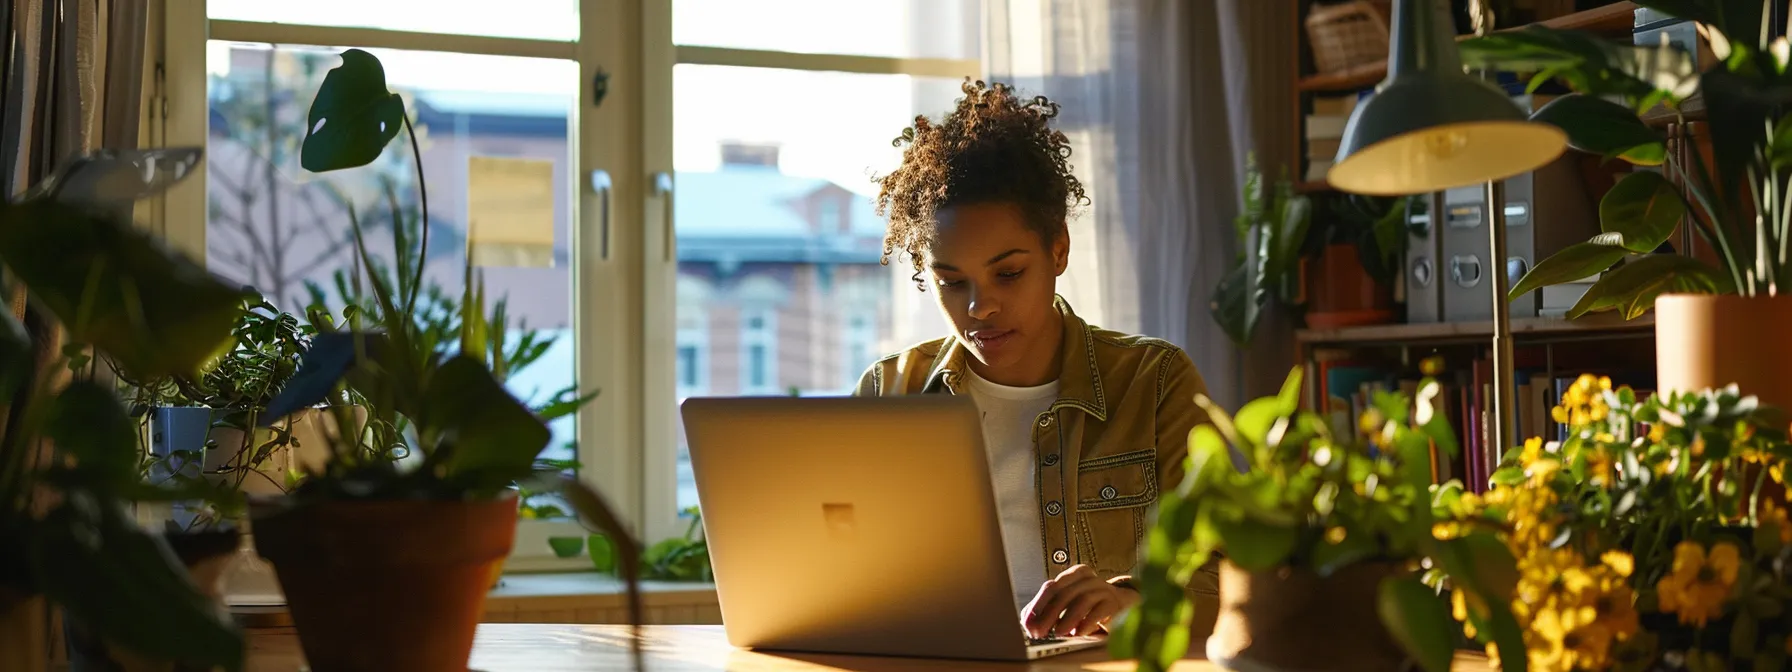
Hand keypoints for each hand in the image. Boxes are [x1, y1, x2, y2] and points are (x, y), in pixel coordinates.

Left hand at [1021, 564, 1139, 637]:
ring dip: (1067, 618)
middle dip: (1049, 614)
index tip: (1029, 622)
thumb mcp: (1069, 603)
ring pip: (1082, 600)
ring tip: (1058, 632)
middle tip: (1039, 631)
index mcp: (1073, 575)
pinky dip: (1087, 622)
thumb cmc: (1091, 604)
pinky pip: (1099, 611)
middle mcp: (1088, 578)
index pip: (1051, 587)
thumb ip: (1048, 609)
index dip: (1038, 606)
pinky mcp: (1114, 602)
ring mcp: (1103, 588)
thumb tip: (1027, 621)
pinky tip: (1079, 632)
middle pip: (1064, 593)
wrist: (1123, 604)